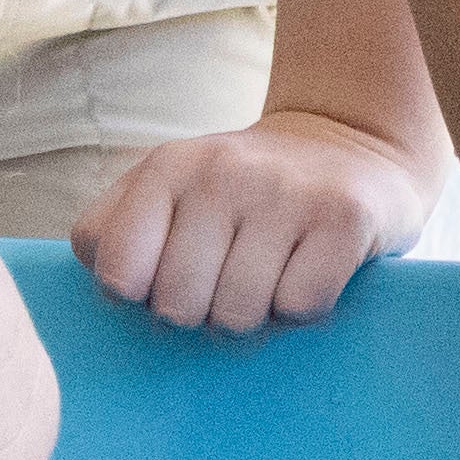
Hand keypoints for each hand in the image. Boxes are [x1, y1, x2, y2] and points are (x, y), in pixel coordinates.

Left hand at [72, 111, 433, 332]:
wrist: (351, 144)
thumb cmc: (243, 190)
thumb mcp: (168, 187)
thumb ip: (112, 228)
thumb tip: (108, 279)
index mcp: (168, 166)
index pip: (118, 274)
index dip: (141, 297)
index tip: (168, 278)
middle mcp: (224, 172)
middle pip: (179, 306)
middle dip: (201, 313)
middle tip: (225, 284)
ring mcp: (286, 192)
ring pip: (239, 315)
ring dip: (254, 315)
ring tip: (267, 278)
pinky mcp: (345, 218)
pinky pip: (300, 307)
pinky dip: (302, 309)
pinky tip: (308, 272)